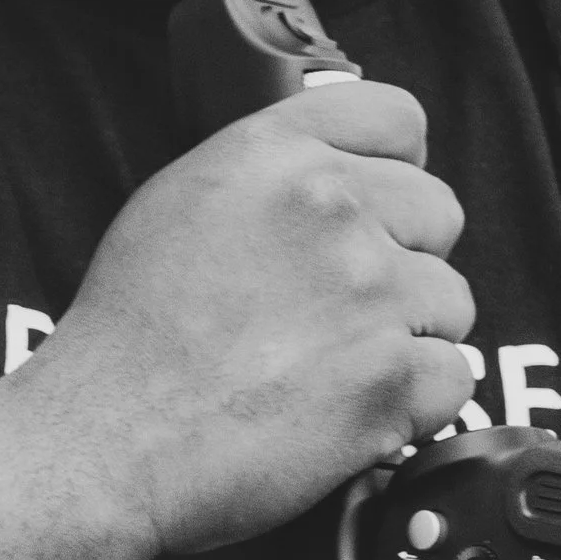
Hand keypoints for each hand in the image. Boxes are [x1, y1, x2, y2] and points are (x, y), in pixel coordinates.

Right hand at [29, 80, 474, 555]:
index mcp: (275, 154)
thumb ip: (269, 172)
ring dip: (409, 336)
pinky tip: (349, 410)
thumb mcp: (179, 202)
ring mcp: (368, 292)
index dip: (398, 168)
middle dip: (405, 260)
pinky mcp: (390, 379)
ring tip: (332, 367)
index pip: (400, 119)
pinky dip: (414, 405)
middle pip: (439, 212)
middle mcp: (330, 207)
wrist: (106, 440)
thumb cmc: (128, 336)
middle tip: (342, 308)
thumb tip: (337, 173)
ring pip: (452, 301)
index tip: (383, 206)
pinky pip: (455, 378)